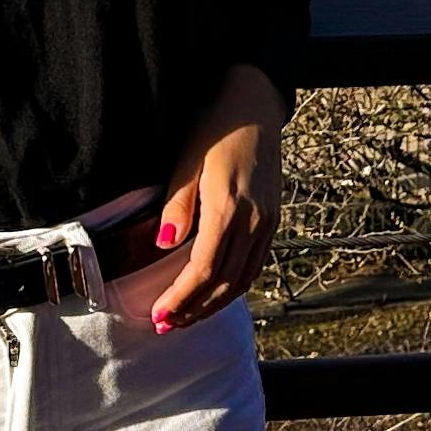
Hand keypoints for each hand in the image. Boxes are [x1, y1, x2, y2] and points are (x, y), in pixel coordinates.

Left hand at [145, 63, 285, 334]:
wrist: (255, 104)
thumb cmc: (215, 127)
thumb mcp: (188, 159)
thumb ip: (178, 204)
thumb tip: (164, 244)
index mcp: (229, 208)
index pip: (204, 269)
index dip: (181, 297)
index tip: (159, 314)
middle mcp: (254, 221)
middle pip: (225, 283)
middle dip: (195, 309)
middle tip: (167, 325)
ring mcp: (268, 222)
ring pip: (243, 280)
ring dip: (214, 304)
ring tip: (186, 316)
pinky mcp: (272, 220)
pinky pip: (254, 265)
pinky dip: (233, 286)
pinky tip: (214, 292)